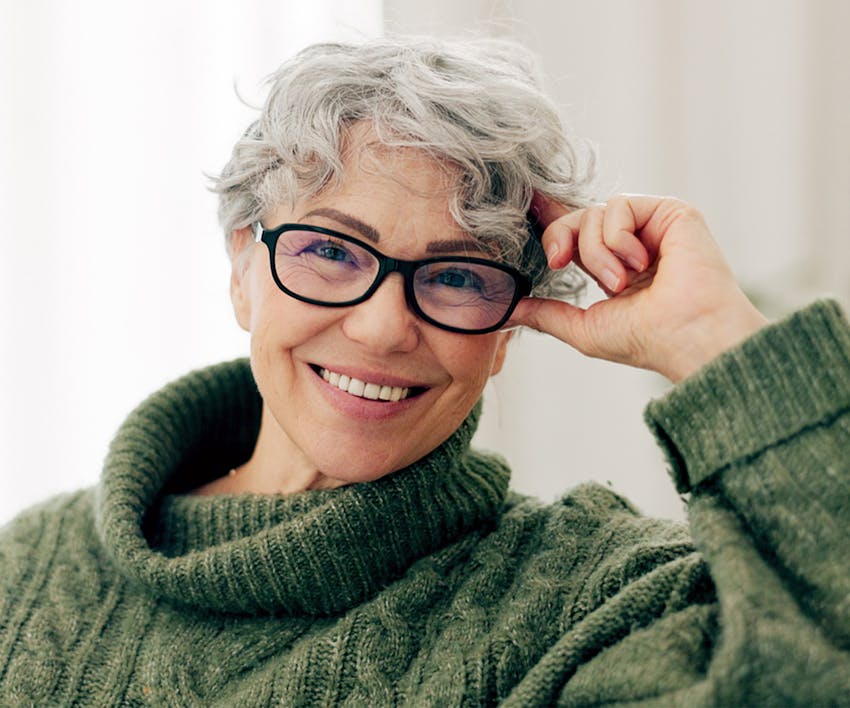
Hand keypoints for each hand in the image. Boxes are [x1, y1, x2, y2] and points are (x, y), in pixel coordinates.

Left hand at [508, 194, 768, 381]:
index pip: (575, 235)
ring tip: (622, 283)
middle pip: (577, 218)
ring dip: (596, 253)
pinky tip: (640, 264)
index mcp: (614, 267)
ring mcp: (652, 227)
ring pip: (595, 213)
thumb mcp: (582, 328)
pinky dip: (617, 238)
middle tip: (563, 265)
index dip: (549, 223)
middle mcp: (633, 244)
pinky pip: (619, 205)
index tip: (520, 214)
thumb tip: (506, 309)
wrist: (687, 338)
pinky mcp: (671, 212)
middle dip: (561, 240)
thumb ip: (545, 315)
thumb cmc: (645, 341)